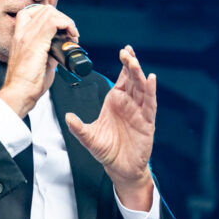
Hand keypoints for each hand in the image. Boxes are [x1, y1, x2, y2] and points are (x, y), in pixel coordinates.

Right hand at [0, 3, 78, 118]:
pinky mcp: (36, 43)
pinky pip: (54, 23)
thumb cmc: (26, 83)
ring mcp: (28, 37)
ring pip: (50, 13)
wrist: (19, 93)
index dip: (50, 15)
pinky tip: (71, 36)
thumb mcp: (39, 63)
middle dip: (62, 18)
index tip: (61, 27)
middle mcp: (22, 33)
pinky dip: (66, 25)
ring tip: (72, 35)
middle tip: (70, 32)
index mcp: (20, 36)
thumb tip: (60, 49)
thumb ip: (48, 52)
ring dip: (66, 21)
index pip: (32, 12)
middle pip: (44, 10)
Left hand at [65, 45, 155, 209]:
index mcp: (115, 102)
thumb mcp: (88, 137)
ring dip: (139, 74)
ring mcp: (139, 112)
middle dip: (130, 64)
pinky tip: (151, 80)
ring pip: (141, 88)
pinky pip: (150, 104)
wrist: (120, 167)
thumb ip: (78, 127)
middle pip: (132, 79)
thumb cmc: (107, 150)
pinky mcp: (147, 122)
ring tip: (134, 61)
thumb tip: (68, 117)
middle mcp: (129, 104)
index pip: (122, 78)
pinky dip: (151, 91)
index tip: (123, 51)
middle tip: (126, 52)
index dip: (124, 65)